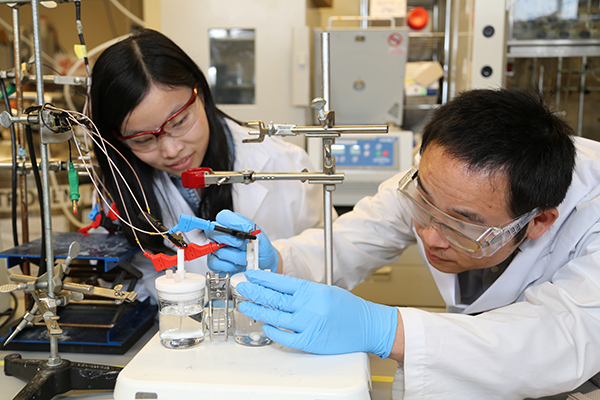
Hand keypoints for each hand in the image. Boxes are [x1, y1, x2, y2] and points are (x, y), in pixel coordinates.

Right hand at [205, 210, 278, 273]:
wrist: (263, 263)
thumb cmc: (260, 247)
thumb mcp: (259, 235)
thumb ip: (247, 227)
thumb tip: (239, 224)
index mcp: (233, 224)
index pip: (222, 217)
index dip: (228, 224)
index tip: (237, 233)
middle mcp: (223, 234)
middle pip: (212, 232)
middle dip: (229, 241)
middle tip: (241, 245)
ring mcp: (217, 248)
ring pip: (216, 250)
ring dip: (233, 256)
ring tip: (244, 256)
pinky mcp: (215, 262)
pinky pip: (215, 263)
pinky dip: (229, 266)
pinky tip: (237, 264)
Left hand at [237, 270, 397, 357]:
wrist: (368, 326)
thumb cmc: (348, 308)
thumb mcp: (325, 290)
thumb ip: (303, 290)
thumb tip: (278, 288)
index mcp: (313, 290)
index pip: (281, 282)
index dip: (262, 279)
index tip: (250, 276)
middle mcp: (309, 307)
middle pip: (274, 298)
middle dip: (254, 293)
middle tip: (241, 289)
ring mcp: (308, 325)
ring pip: (275, 317)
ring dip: (257, 311)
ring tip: (245, 306)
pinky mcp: (309, 342)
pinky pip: (284, 337)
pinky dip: (273, 331)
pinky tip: (265, 326)